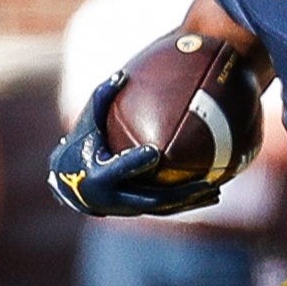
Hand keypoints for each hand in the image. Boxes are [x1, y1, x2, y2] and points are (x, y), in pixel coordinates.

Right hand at [47, 74, 222, 217]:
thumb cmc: (80, 146)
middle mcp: (113, 198)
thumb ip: (101, 99)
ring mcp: (126, 209)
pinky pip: (165, 209)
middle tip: (205, 181)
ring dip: (190, 201)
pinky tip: (210, 194)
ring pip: (163, 208)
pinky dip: (186, 202)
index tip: (155, 151)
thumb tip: (122, 73)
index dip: (135, 163)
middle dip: (179, 193)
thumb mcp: (86, 123)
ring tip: (216, 190)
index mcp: (98, 176)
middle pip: (151, 199)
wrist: (69, 185)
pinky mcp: (136, 212)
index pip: (119, 170)